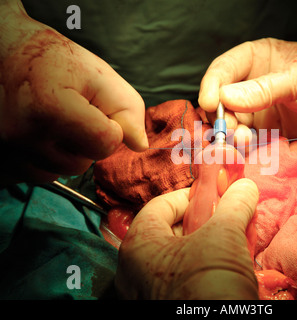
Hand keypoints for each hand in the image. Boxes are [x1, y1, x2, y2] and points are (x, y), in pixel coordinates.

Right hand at [0, 1, 147, 184]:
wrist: (9, 57)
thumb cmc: (57, 64)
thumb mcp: (101, 77)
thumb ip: (128, 111)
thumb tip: (140, 146)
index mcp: (49, 109)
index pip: (105, 145)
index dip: (110, 128)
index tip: (97, 110)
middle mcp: (21, 135)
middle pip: (82, 164)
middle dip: (86, 142)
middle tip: (71, 112)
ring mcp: (6, 152)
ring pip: (60, 173)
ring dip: (66, 152)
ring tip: (53, 122)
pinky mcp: (1, 164)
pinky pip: (38, 175)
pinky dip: (45, 160)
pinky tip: (38, 134)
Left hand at [114, 178, 258, 299]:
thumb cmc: (209, 283)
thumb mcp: (224, 237)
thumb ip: (233, 206)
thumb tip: (245, 185)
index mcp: (138, 245)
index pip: (161, 205)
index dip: (191, 196)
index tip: (216, 195)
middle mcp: (135, 271)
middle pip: (171, 232)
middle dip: (204, 222)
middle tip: (228, 219)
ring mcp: (149, 294)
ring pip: (179, 258)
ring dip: (207, 246)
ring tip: (233, 242)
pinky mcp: (167, 306)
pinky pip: (183, 281)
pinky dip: (204, 269)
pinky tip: (228, 271)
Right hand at [198, 38, 296, 149]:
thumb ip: (263, 88)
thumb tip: (225, 98)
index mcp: (258, 61)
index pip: (224, 69)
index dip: (212, 84)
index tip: (211, 102)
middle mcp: (253, 88)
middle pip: (223, 103)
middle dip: (224, 118)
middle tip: (233, 131)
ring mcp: (260, 114)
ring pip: (233, 128)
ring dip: (235, 138)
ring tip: (247, 142)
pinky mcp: (269, 138)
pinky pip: (250, 147)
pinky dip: (250, 153)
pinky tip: (260, 153)